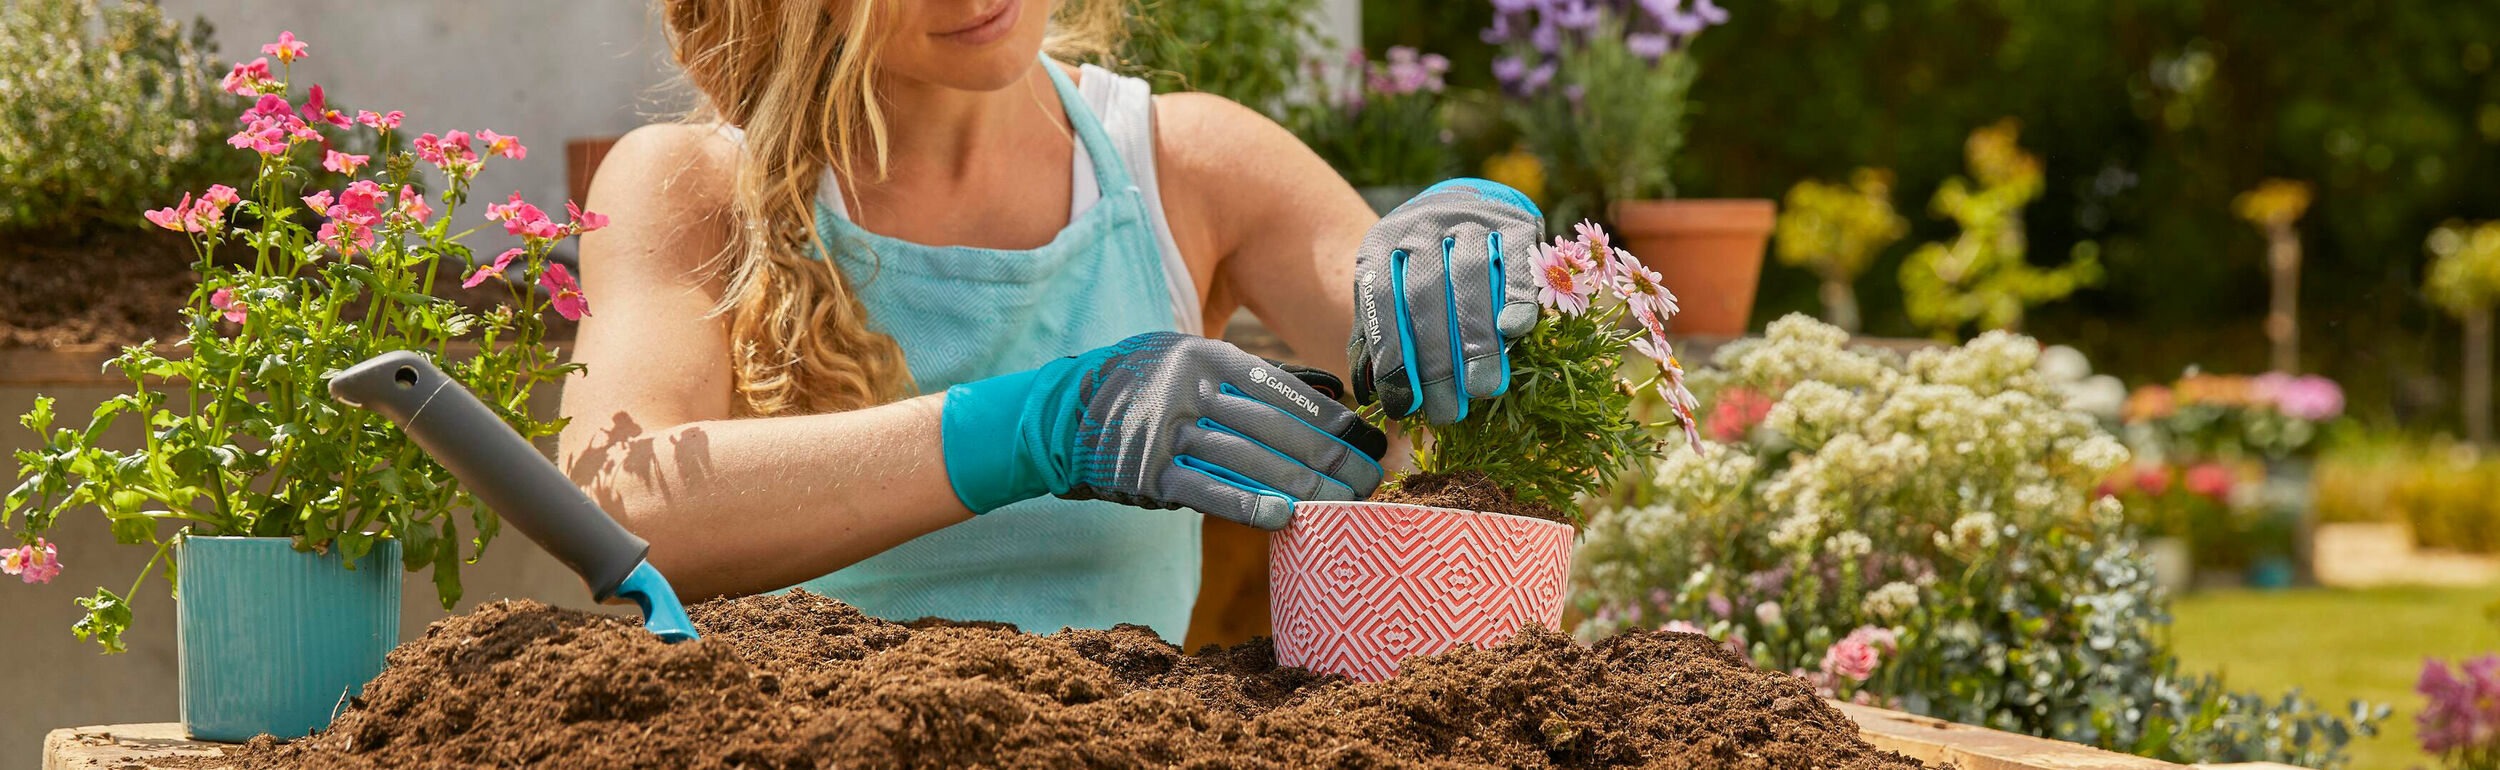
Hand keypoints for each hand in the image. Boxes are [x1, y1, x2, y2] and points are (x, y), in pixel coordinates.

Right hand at [940, 332, 1387, 529]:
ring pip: (1249, 461)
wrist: (1059, 414)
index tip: (1370, 439)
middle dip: (1330, 456)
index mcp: (1205, 356)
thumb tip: (1329, 389)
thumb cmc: (1142, 385)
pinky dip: (1248, 506)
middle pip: (1274, 427)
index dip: (1332, 418)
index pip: (1283, 389)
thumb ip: (1254, 376)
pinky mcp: (1147, 473)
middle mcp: (1187, 388)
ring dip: (1303, 486)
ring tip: (1344, 504)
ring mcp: (1165, 431)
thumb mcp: (1191, 359)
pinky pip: (1207, 491)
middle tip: (1371, 478)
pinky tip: (1286, 518)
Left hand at [1348, 178, 1544, 423]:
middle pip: (1426, 295)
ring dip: (1477, 339)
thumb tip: (1375, 397)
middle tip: (1449, 409)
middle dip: (1437, 360)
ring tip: (1483, 388)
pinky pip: (1514, 259)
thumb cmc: (1421, 266)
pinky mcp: (1511, 220)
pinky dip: (1515, 296)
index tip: (1405, 404)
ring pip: (1470, 278)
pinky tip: (1515, 332)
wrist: (1461, 200)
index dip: (1393, 356)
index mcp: (1381, 244)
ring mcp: (1467, 217)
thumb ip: (1381, 335)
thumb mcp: (1390, 289)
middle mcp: (1421, 225)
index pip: (1382, 301)